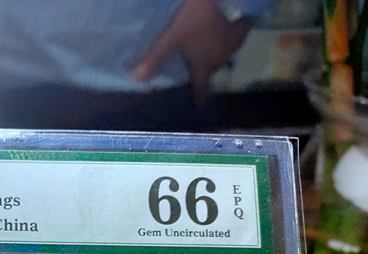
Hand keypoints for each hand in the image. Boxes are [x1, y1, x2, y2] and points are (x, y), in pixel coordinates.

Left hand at [132, 0, 253, 103]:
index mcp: (204, 65)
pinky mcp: (243, 27)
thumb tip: (137, 79)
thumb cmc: (198, 19)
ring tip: (205, 49)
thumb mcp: (172, 37)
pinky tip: (219, 30)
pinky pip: (232, 38)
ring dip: (213, 54)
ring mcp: (234, 43)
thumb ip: (156, 57)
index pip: (202, 87)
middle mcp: (221, 58)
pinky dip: (223, 38)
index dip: (200, 97)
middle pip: (211, 70)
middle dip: (204, 71)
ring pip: (221, 54)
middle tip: (195, 69)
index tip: (200, 106)